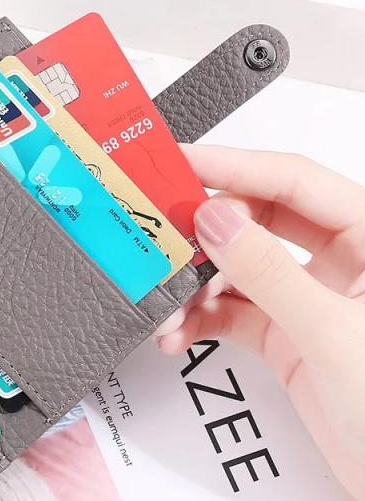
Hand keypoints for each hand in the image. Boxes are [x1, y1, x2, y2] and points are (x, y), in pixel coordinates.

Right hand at [157, 146, 364, 500]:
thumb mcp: (332, 333)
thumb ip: (269, 274)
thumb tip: (216, 223)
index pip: (294, 182)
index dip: (234, 166)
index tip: (181, 163)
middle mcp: (340, 263)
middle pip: (258, 221)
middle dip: (205, 230)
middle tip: (159, 232)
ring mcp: (310, 301)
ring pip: (237, 270)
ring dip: (195, 286)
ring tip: (167, 306)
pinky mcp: (288, 338)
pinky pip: (232, 314)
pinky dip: (200, 321)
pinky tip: (179, 333)